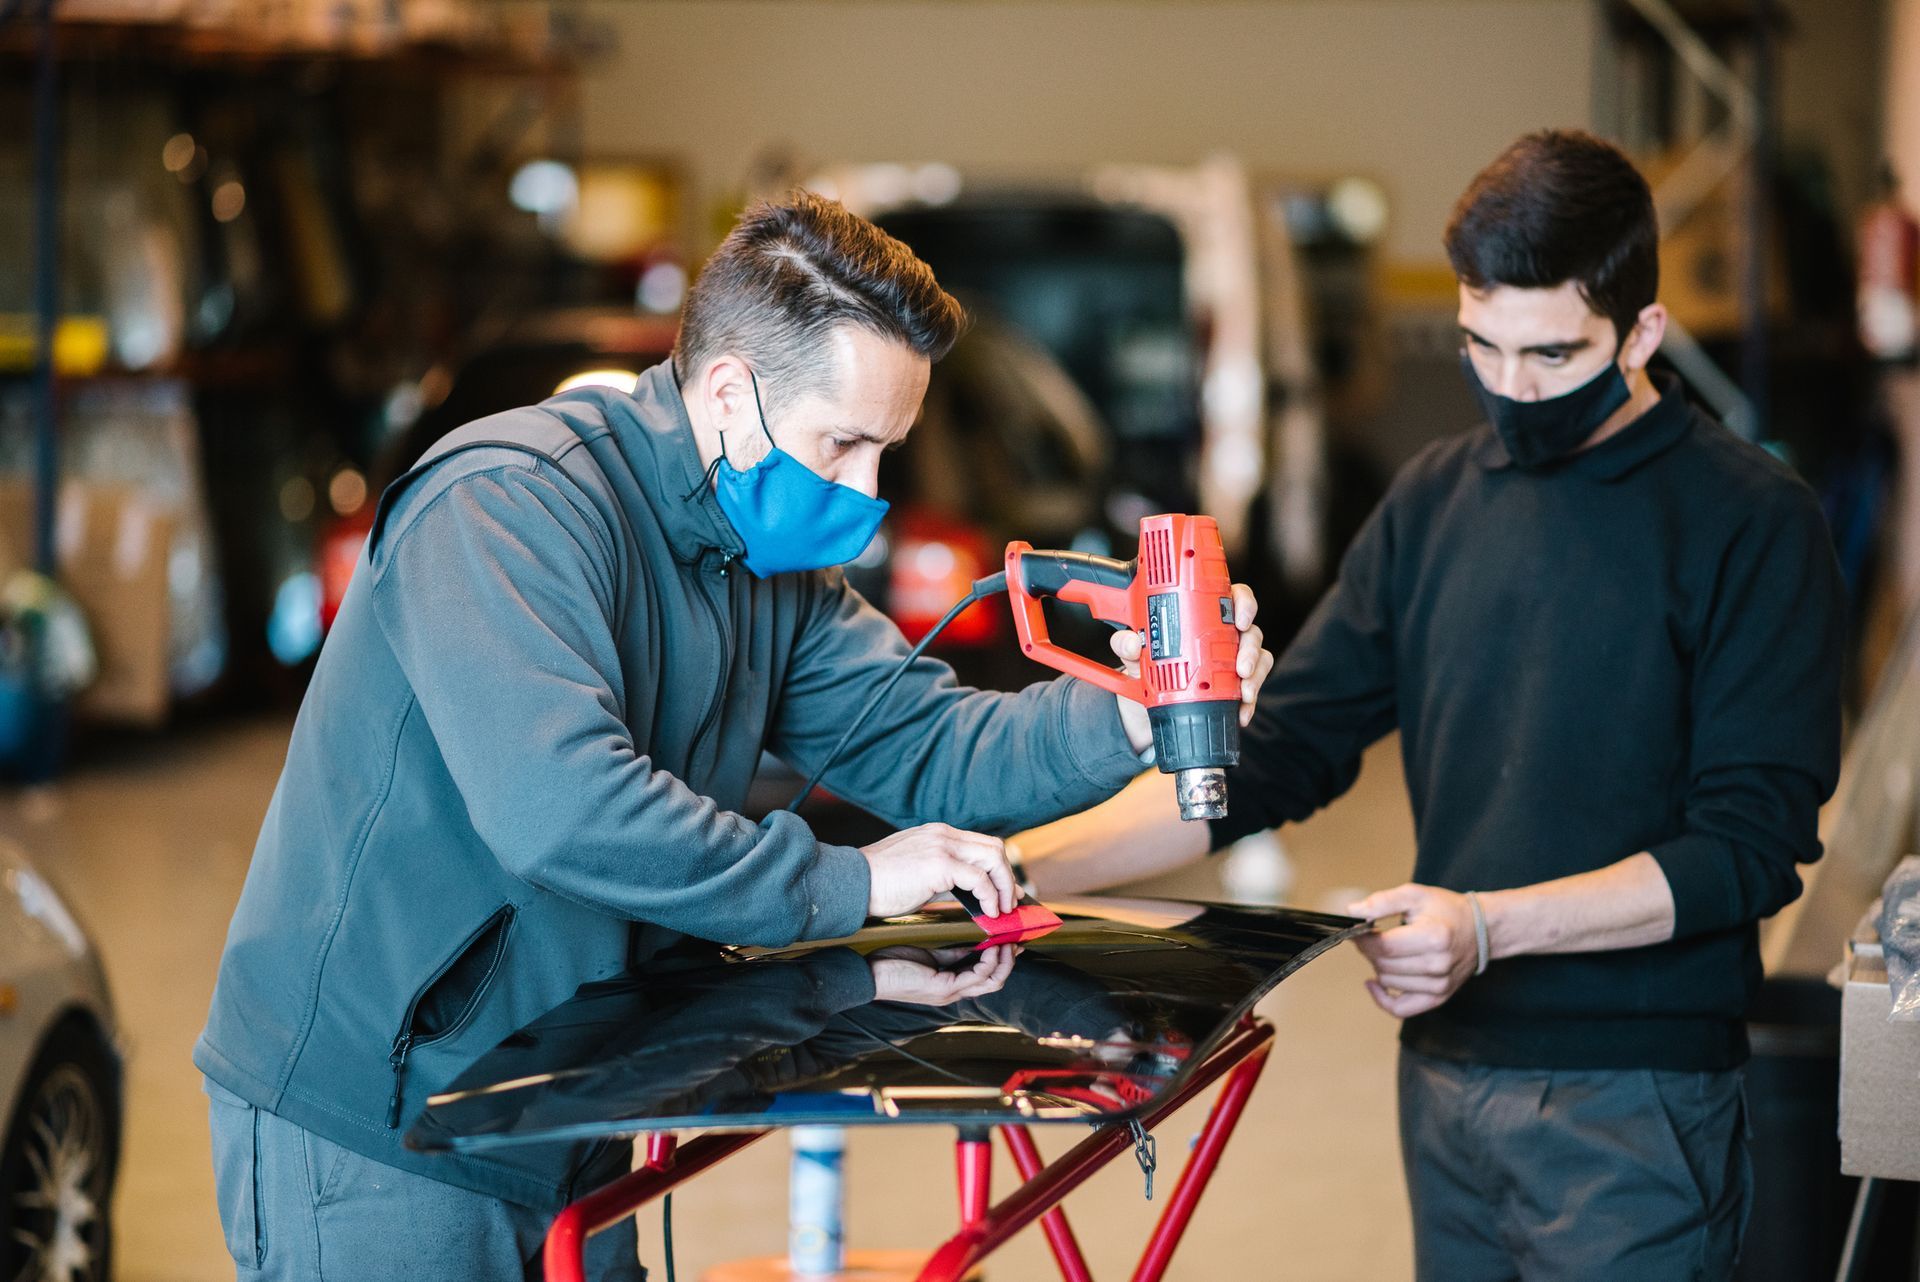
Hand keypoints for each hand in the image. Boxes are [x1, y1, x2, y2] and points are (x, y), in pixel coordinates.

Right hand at [861, 823, 1015, 917]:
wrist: (850, 883)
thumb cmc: (877, 883)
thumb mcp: (914, 869)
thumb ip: (940, 873)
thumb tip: (965, 891)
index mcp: (937, 833)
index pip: (981, 843)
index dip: (998, 867)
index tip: (1003, 890)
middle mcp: (942, 834)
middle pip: (993, 847)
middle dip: (1007, 876)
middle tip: (1010, 901)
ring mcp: (941, 846)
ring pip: (993, 858)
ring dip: (1003, 886)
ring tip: (1002, 909)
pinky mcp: (939, 864)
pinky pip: (979, 878)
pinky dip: (990, 896)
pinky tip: (988, 912)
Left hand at [869, 944, 1017, 1004]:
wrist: (868, 973)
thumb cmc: (892, 962)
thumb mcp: (929, 953)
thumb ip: (953, 952)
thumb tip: (974, 939)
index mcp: (951, 983)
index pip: (986, 975)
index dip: (1003, 959)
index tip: (1012, 939)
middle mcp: (954, 990)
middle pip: (995, 981)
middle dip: (1010, 961)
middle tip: (1018, 940)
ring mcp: (949, 992)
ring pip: (991, 981)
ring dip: (1004, 962)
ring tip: (1009, 942)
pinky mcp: (942, 988)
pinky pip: (975, 977)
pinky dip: (988, 963)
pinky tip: (992, 948)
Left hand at [1112, 583, 1273, 754]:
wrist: (1147, 701)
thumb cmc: (1147, 663)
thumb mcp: (1134, 654)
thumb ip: (1127, 644)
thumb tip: (1131, 643)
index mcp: (1205, 614)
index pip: (1232, 597)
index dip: (1243, 603)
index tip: (1239, 620)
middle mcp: (1225, 633)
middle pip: (1252, 629)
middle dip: (1251, 647)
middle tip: (1241, 666)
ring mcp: (1234, 657)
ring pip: (1259, 658)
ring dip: (1255, 676)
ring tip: (1243, 692)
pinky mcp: (1237, 682)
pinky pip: (1253, 686)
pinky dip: (1250, 700)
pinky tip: (1242, 712)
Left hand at [1347, 883, 1480, 1018]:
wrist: (1480, 930)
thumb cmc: (1446, 910)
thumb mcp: (1414, 895)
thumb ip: (1382, 902)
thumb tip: (1352, 912)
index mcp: (1433, 938)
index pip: (1384, 946)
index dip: (1362, 939)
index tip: (1357, 930)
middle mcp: (1438, 965)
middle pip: (1383, 964)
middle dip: (1370, 949)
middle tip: (1373, 936)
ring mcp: (1439, 985)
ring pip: (1387, 982)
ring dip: (1379, 966)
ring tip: (1388, 950)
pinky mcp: (1438, 998)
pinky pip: (1400, 1009)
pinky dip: (1382, 999)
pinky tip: (1374, 983)